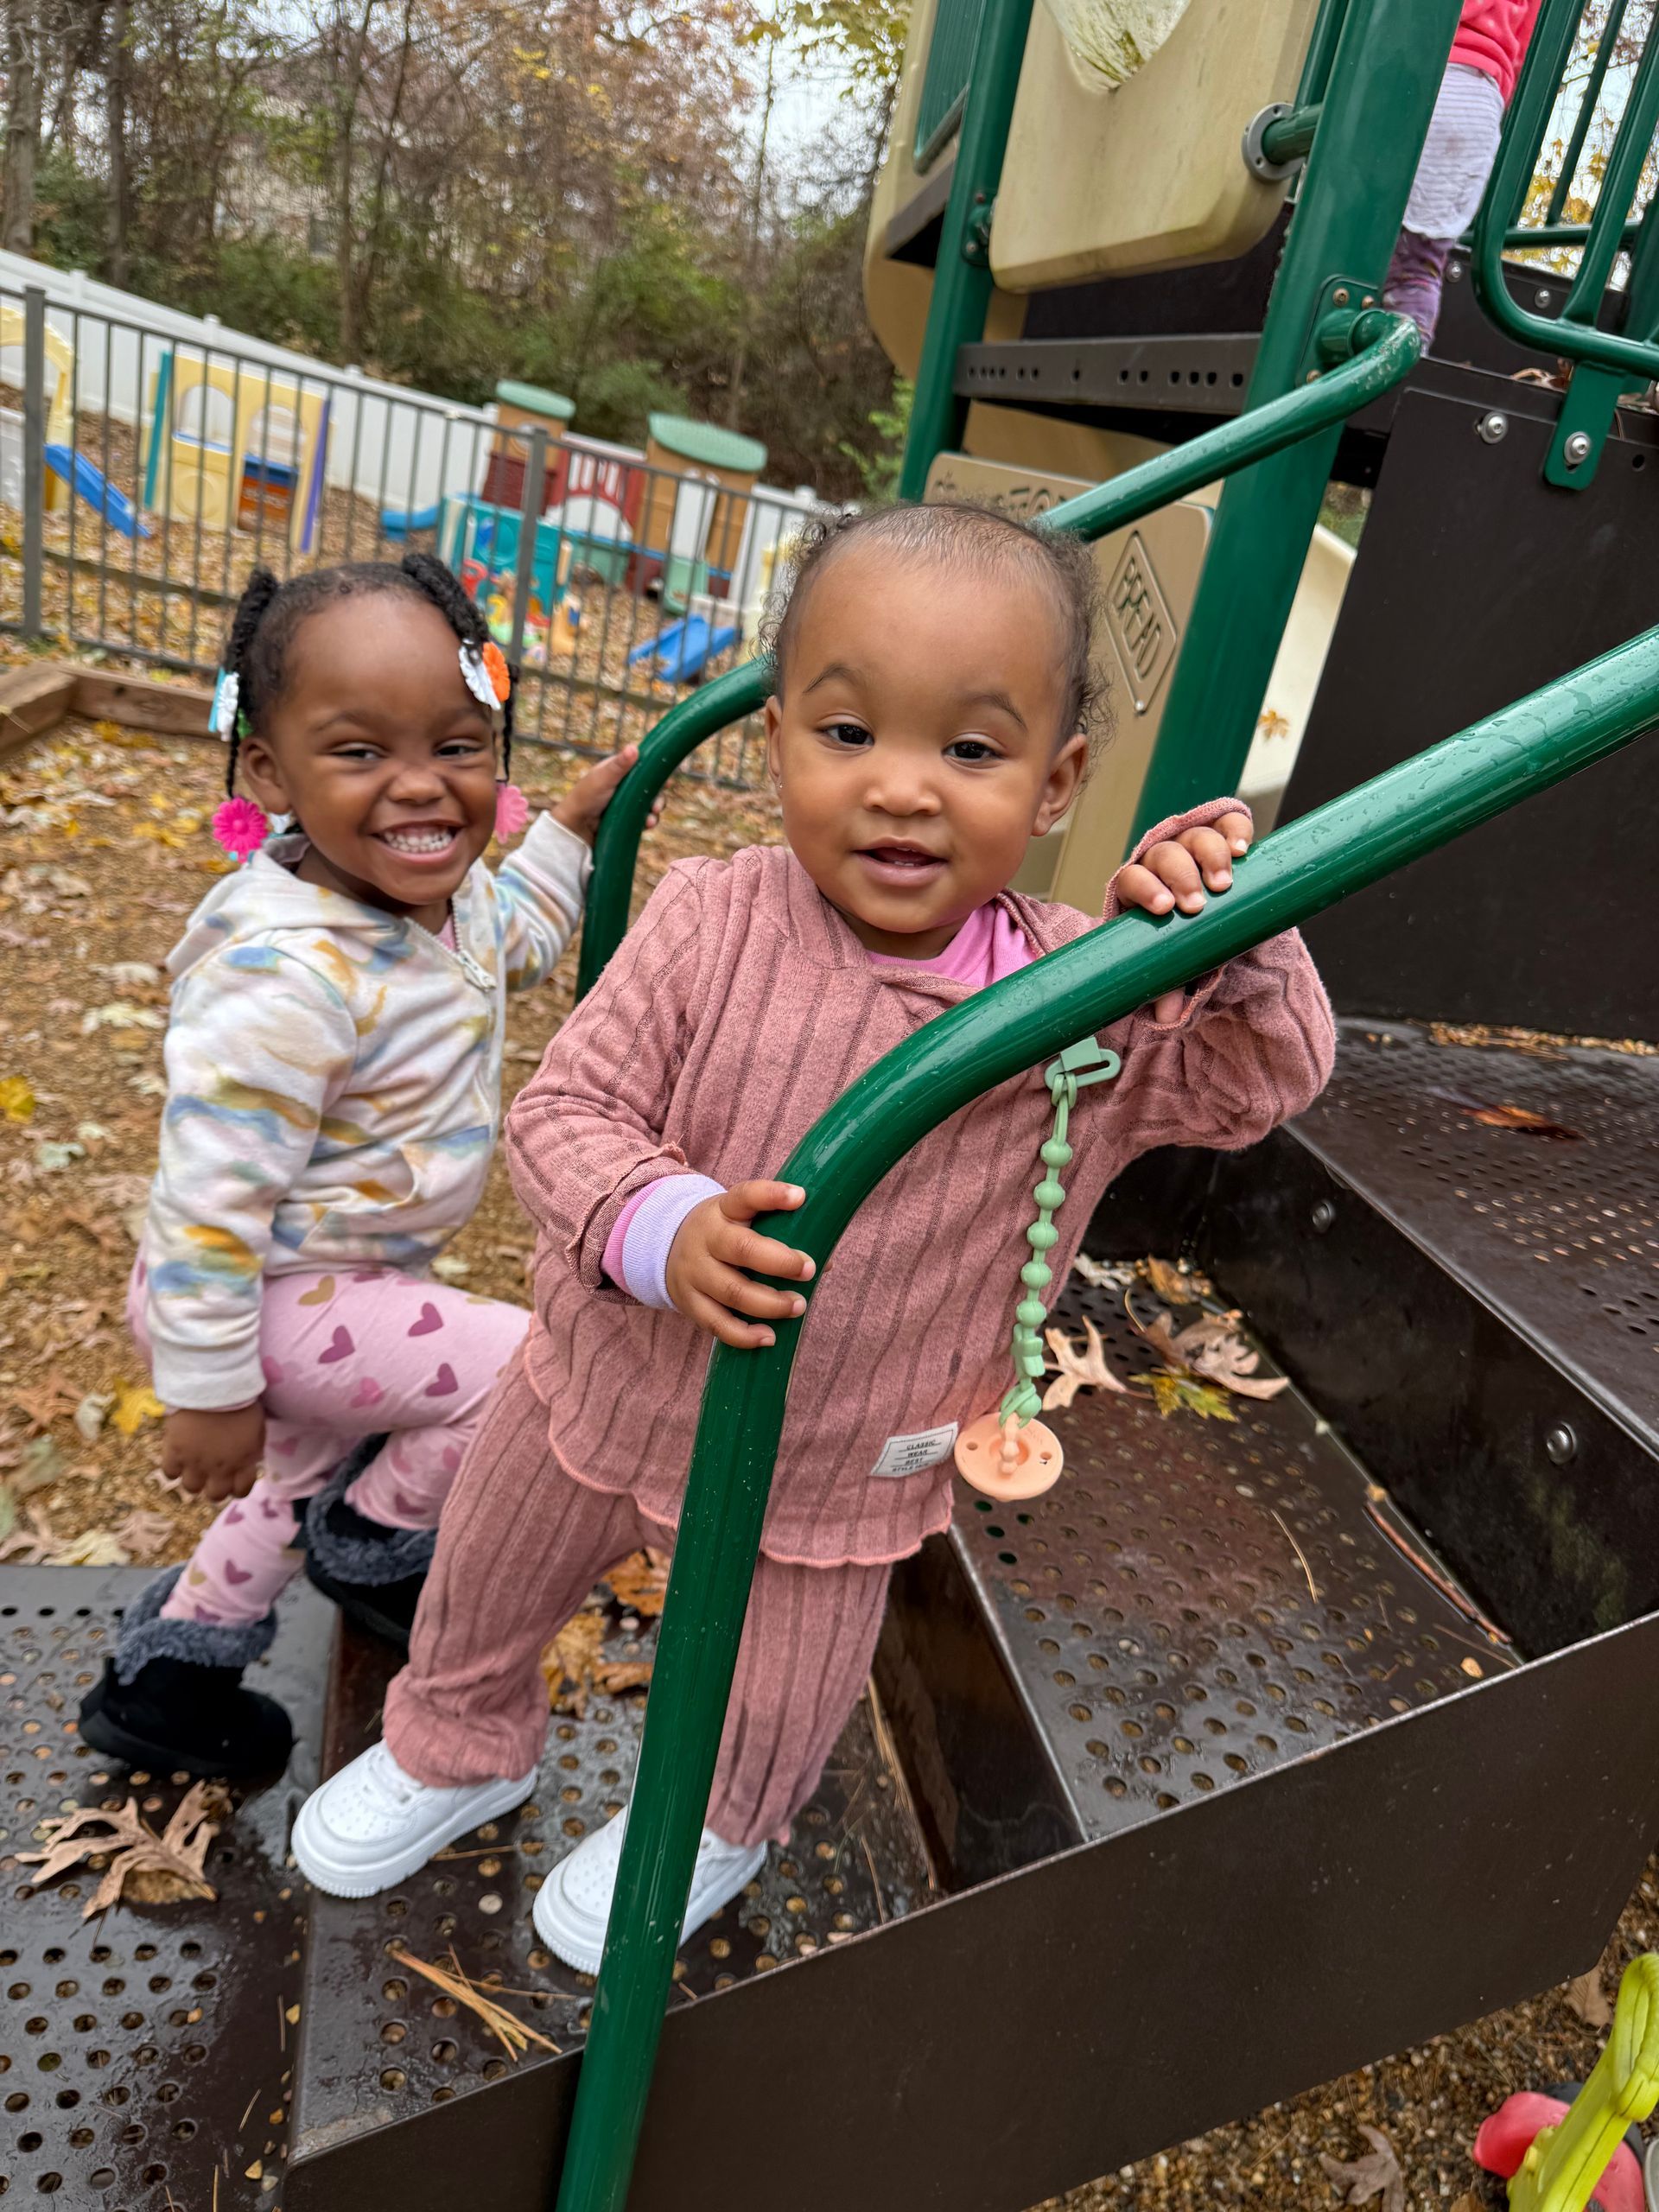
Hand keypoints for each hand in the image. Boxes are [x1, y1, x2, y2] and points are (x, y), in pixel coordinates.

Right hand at [162, 1403, 265, 1501]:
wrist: (215, 1386)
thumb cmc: (242, 1402)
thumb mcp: (257, 1429)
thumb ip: (252, 1450)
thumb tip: (248, 1462)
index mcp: (244, 1462)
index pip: (241, 1491)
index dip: (236, 1487)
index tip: (232, 1479)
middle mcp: (220, 1469)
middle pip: (215, 1495)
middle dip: (214, 1486)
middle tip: (211, 1473)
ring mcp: (195, 1462)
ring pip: (192, 1487)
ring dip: (194, 1478)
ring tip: (193, 1464)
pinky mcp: (175, 1452)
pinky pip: (169, 1473)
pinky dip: (173, 1467)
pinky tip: (177, 1456)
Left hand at [551, 745, 664, 845]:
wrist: (574, 829)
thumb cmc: (584, 799)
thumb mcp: (602, 779)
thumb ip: (619, 765)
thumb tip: (634, 748)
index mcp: (619, 770)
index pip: (644, 766)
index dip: (657, 771)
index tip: (668, 779)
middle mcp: (625, 785)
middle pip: (652, 787)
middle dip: (659, 796)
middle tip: (658, 806)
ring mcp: (627, 803)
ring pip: (651, 804)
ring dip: (655, 811)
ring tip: (651, 819)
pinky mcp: (628, 819)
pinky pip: (645, 818)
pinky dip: (649, 821)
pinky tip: (647, 825)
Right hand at [664, 1181, 815, 1347]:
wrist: (665, 1247)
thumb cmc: (724, 1234)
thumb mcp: (742, 1220)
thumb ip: (780, 1233)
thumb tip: (827, 1262)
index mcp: (724, 1210)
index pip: (745, 1196)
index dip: (772, 1195)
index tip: (800, 1197)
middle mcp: (706, 1238)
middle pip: (742, 1249)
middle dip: (780, 1262)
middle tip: (809, 1270)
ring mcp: (694, 1272)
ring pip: (733, 1291)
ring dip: (771, 1304)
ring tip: (799, 1306)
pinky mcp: (689, 1303)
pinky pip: (717, 1323)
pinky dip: (744, 1335)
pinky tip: (769, 1338)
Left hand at [1114, 808, 1252, 1023]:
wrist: (1219, 926)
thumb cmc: (1188, 943)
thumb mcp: (1179, 965)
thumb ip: (1170, 985)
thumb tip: (1166, 1017)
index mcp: (1141, 888)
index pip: (1133, 879)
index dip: (1145, 888)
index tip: (1164, 908)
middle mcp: (1163, 861)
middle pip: (1164, 855)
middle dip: (1181, 876)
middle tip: (1198, 905)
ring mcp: (1192, 844)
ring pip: (1196, 837)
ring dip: (1210, 856)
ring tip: (1224, 885)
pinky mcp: (1223, 835)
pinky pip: (1227, 823)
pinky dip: (1234, 831)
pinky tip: (1243, 849)